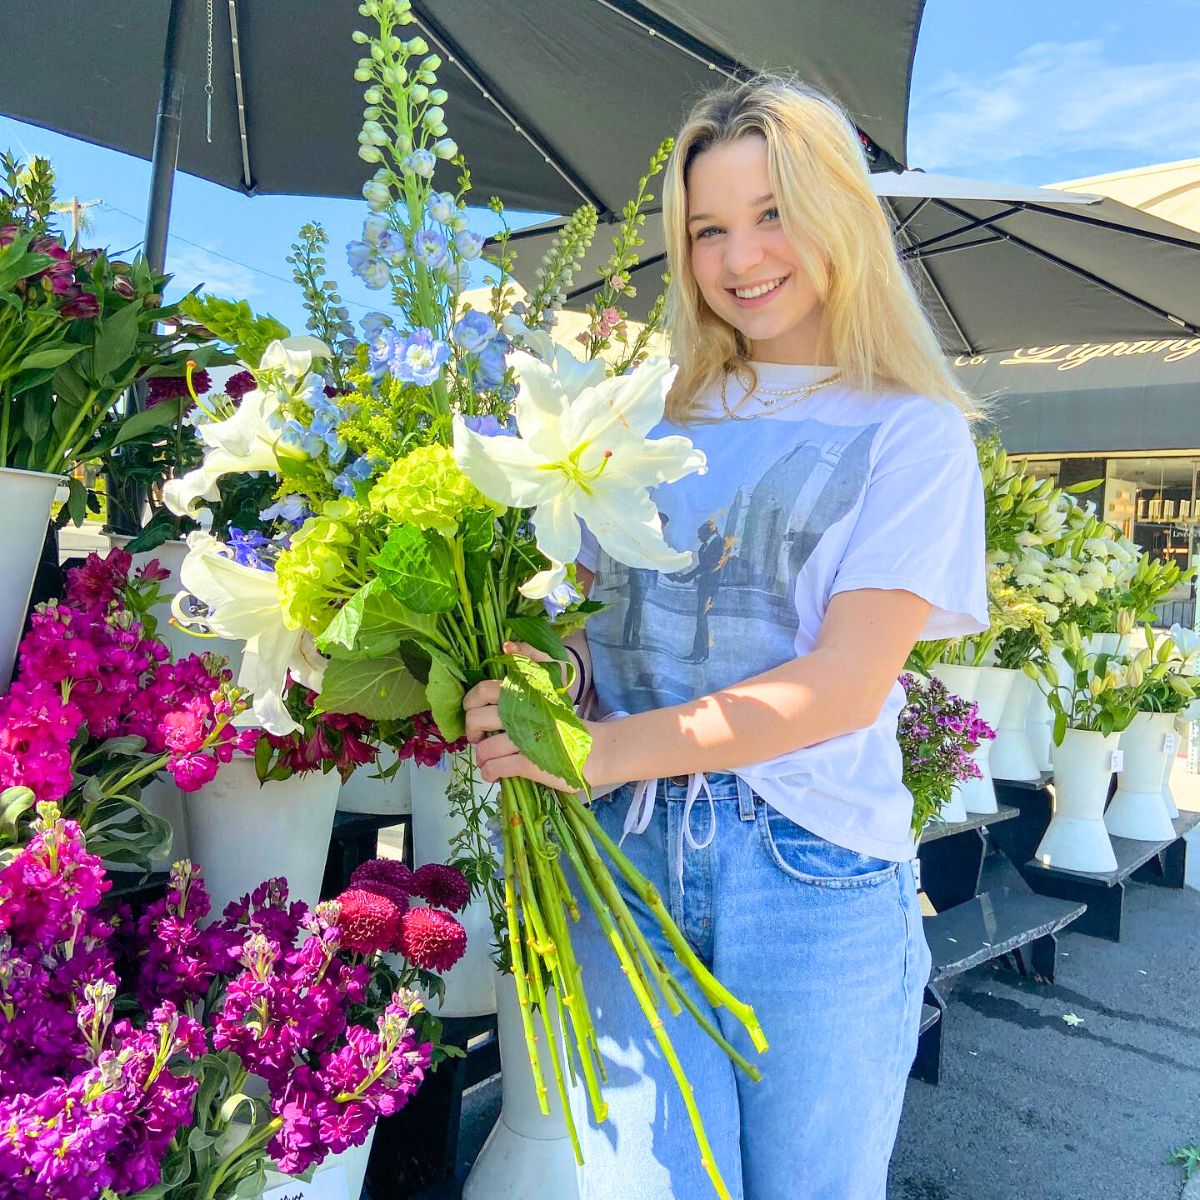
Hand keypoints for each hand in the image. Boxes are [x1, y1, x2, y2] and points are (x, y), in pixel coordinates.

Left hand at [463, 641, 594, 790]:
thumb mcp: (550, 685)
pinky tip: (492, 773)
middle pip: (477, 719)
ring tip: (485, 759)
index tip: (471, 712)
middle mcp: (521, 713)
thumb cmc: (566, 720)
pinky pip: (497, 767)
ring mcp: (525, 739)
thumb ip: (529, 663)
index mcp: (524, 693)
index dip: (469, 702)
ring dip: (481, 756)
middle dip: (471, 731)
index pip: (483, 690)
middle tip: (477, 737)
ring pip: (485, 748)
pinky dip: (490, 771)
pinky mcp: (530, 764)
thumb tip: (505, 645)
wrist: (594, 749)